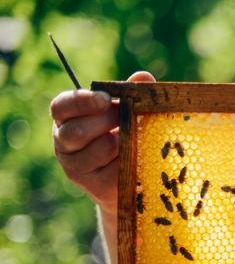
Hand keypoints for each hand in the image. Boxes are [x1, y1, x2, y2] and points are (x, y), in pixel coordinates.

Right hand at [51, 71, 155, 212]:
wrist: (129, 179)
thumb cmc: (125, 136)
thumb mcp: (127, 112)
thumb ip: (132, 93)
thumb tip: (143, 77)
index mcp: (66, 119)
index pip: (61, 106)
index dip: (82, 101)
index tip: (105, 98)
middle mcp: (64, 143)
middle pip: (77, 130)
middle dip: (108, 121)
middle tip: (128, 116)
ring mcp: (75, 167)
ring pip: (101, 148)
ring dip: (124, 141)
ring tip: (134, 140)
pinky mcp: (93, 186)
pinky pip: (116, 169)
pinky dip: (131, 161)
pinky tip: (136, 159)